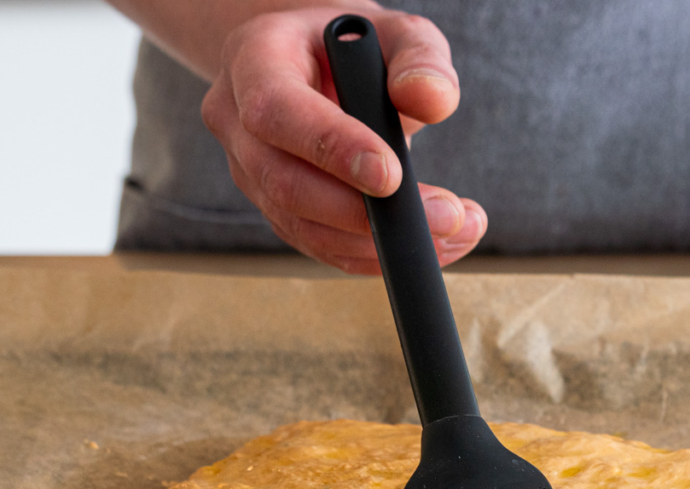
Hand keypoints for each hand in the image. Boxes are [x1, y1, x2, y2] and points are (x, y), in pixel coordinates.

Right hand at [200, 4, 486, 273]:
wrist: (323, 67)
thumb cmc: (357, 48)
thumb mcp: (396, 33)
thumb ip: (420, 57)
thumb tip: (430, 100)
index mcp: (254, 59)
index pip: (277, 109)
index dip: (330, 146)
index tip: (391, 174)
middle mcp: (237, 119)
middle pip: (283, 182)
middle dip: (363, 213)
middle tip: (444, 216)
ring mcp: (250, 171)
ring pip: (301, 226)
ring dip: (378, 243)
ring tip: (453, 234)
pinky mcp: (276, 209)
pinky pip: (319, 245)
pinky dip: (374, 254)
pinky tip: (431, 245)